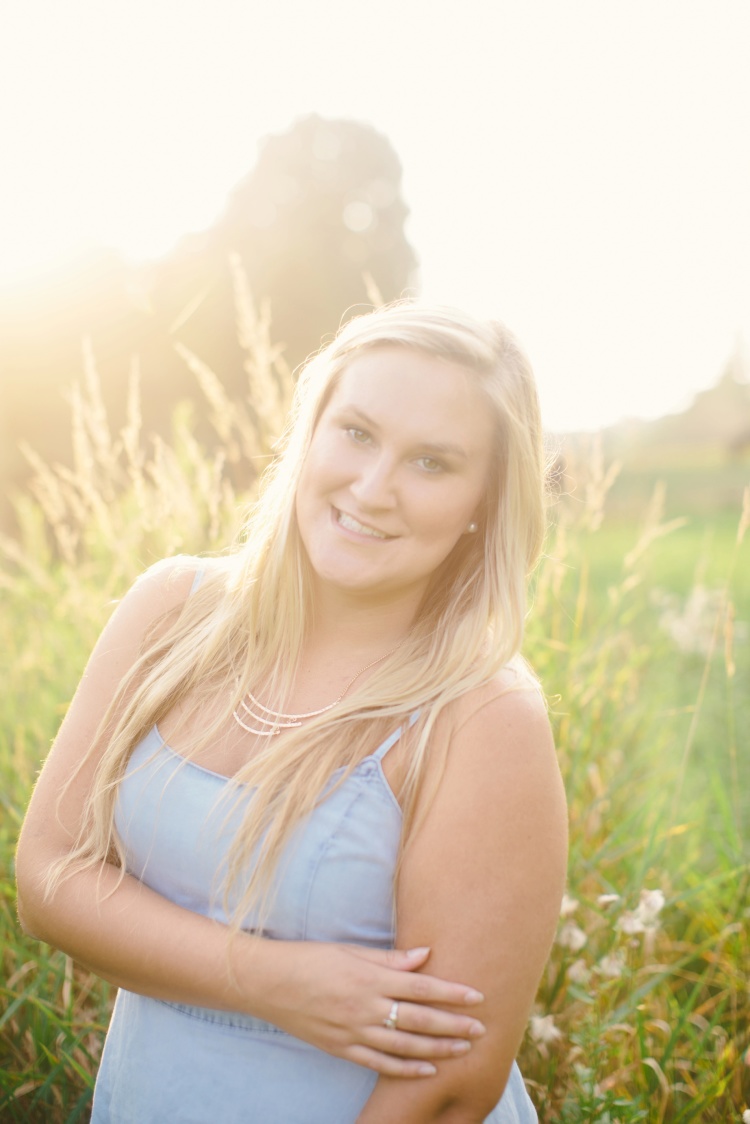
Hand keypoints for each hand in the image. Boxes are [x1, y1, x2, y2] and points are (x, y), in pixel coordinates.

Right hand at [256, 942, 485, 1076]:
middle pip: (419, 1020)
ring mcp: (354, 1032)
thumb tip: (426, 954)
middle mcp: (365, 1007)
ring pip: (405, 1046)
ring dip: (438, 1049)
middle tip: (481, 1029)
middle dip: (454, 1025)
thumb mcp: (350, 951)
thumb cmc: (310, 959)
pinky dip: (406, 1069)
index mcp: (369, 978)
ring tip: (463, 1050)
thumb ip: (389, 957)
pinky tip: (427, 1069)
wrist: (268, 983)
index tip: (477, 995)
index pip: (421, 987)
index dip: (451, 993)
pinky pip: (380, 1064)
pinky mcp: (342, 1048)